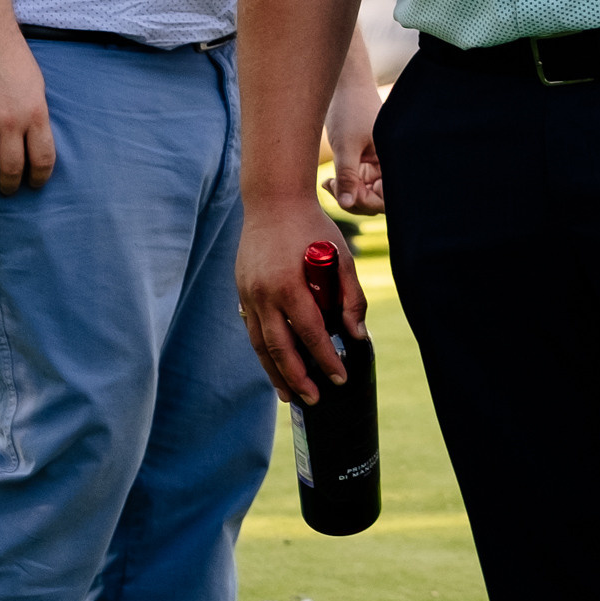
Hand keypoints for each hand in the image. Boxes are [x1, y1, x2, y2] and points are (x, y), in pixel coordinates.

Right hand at [0, 17, 55, 192]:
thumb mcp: (37, 88)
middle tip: (8, 188)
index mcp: (36, 113)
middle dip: (10, 185)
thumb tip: (33, 147)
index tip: (34, 184)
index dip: (39, 179)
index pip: (42, 160)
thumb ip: (36, 118)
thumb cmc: (14, 59)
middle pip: (11, 169)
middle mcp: (11, 120)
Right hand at [236, 199, 366, 404]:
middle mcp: (264, 294)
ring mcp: (248, 294)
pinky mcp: (241, 291)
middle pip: (279, 348)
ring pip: (260, 344)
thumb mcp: (340, 256)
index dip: (326, 360)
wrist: (272, 201)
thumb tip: (358, 336)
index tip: (340, 379)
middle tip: (313, 399)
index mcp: (289, 285)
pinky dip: (264, 351)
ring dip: (275, 373)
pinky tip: (275, 365)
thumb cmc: (312, 226)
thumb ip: (351, 297)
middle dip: (297, 378)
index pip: (310, 334)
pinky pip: (252, 329)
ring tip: (289, 396)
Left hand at [325, 30, 384, 214]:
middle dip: (354, 200)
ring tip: (328, 183)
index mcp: (395, 160)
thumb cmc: (350, 108)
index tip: (346, 195)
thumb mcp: (346, 145)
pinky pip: (356, 185)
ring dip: (345, 194)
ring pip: (364, 195)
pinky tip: (328, 181)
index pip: (388, 198)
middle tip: (332, 186)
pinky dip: (342, 186)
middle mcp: (389, 166)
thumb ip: (347, 176)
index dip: (368, 202)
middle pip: (376, 201)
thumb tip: (346, 204)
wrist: (343, 85)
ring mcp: (376, 166)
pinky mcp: (363, 164)